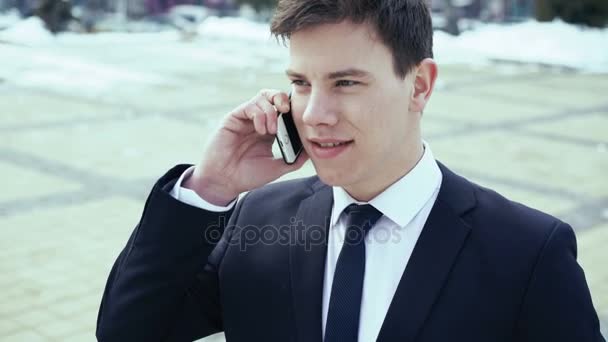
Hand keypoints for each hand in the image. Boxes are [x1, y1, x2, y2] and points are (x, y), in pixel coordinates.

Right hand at [184, 89, 308, 205]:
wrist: (225, 182)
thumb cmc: (248, 176)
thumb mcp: (277, 167)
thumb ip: (294, 159)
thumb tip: (312, 150)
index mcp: (269, 130)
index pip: (283, 110)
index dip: (292, 109)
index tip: (299, 119)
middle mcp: (258, 121)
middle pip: (273, 97)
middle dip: (282, 99)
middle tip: (287, 111)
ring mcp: (245, 118)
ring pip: (262, 97)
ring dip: (271, 111)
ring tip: (271, 130)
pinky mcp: (233, 118)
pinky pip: (249, 106)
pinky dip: (259, 115)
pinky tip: (261, 130)